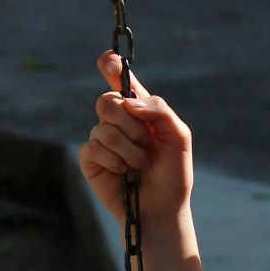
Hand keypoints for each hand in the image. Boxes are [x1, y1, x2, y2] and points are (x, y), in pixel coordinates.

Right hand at [79, 51, 193, 223]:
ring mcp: (102, 139)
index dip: (112, 67)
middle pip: (106, 100)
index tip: (108, 61)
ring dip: (129, 148)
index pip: (120, 80)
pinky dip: (115, 160)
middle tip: (147, 143)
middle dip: (130, 123)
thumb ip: (160, 111)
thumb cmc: (173, 173)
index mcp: (139, 109)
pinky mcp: (90, 159)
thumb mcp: (179, 137)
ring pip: (104, 127)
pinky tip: (124, 172)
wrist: (162, 209)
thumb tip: (129, 102)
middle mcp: (117, 121)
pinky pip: (94, 147)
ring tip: (141, 164)